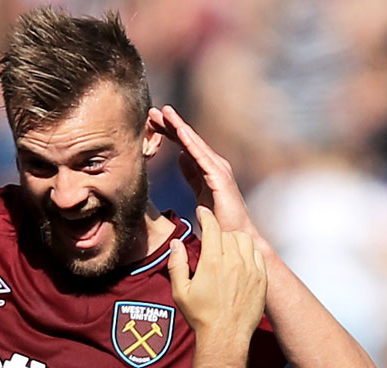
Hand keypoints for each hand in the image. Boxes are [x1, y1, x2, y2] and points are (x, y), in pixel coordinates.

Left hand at [147, 105, 256, 237]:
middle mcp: (214, 164)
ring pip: (195, 144)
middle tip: (152, 111)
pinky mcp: (220, 179)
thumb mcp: (200, 191)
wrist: (235, 236)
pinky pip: (202, 158)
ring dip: (179, 127)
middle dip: (170, 124)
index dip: (168, 132)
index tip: (152, 121)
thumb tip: (181, 157)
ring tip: (165, 113)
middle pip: (188, 140)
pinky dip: (191, 144)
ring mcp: (218, 170)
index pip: (184, 145)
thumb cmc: (219, 218)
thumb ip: (192, 174)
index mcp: (206, 167)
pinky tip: (180, 132)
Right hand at [167, 207, 265, 343]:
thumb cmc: (202, 316)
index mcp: (212, 262)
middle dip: (218, 231)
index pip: (212, 227)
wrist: (226, 335)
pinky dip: (248, 251)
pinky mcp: (261, 278)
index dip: (206, 216)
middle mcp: (234, 262)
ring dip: (234, 239)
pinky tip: (239, 260)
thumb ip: (177, 263)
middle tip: (210, 239)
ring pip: (244, 239)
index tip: (202, 212)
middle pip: (228, 232)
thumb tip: (176, 243)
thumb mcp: (180, 291)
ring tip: (225, 248)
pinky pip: (257, 253)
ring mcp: (250, 269)